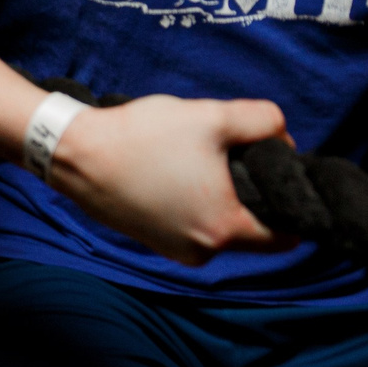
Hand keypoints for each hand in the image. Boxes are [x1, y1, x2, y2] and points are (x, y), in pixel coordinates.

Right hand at [47, 95, 291, 264]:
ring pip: (221, 227)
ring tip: (195, 161)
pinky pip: (192, 226)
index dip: (292, 203)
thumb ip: (264, 121)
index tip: (275, 173)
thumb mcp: (213, 116)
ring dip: (220, 199)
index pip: (289, 237)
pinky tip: (172, 172)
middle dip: (252, 197)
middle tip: (232, 157)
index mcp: (225, 228)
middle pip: (254, 231)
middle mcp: (203, 251)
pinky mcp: (153, 242)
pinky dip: (193, 204)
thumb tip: (282, 135)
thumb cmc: (144, 135)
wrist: (75, 153)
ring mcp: (174, 250)